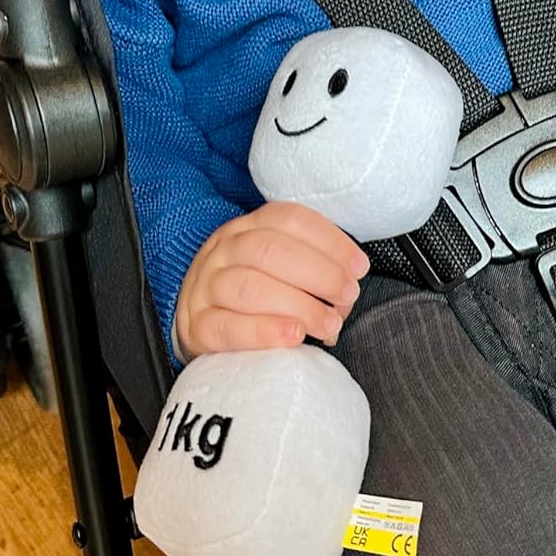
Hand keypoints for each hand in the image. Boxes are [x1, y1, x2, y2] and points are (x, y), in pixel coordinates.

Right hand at [174, 200, 370, 361]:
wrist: (198, 320)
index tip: (359, 267)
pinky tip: (293, 335)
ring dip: (300, 305)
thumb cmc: (253, 293)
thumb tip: (350, 282)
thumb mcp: (276, 266)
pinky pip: (228, 327)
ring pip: (251, 287)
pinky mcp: (197, 326)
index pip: (290, 219)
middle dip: (320, 273)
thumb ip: (310, 266)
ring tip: (329, 324)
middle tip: (347, 296)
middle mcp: (224, 250)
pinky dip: (265, 331)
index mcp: (248, 227)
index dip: (330, 241)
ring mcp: (206, 287)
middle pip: (271, 250)